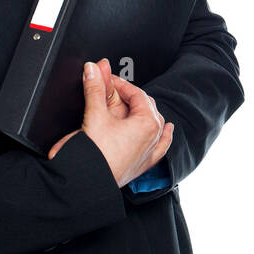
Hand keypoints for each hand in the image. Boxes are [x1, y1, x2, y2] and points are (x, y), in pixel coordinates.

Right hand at [49, 61, 172, 187]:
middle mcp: (154, 137)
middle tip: (108, 89)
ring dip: (141, 113)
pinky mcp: (143, 165)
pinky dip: (163, 136)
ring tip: (126, 106)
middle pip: (145, 106)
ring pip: (153, 124)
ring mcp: (150, 152)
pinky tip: (167, 130)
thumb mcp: (94, 115)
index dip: (119, 82)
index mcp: (148, 123)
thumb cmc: (93, 156)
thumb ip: (95, 88)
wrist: (86, 185)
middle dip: (126, 96)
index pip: (136, 93)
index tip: (105, 77)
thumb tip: (94, 68)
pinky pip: (161, 146)